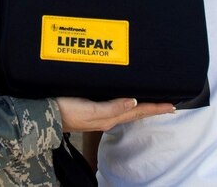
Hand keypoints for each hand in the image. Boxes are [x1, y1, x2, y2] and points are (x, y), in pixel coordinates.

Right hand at [56, 97, 174, 131]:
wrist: (43, 114)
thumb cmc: (64, 111)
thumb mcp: (90, 110)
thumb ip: (112, 107)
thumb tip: (135, 101)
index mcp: (110, 116)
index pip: (139, 111)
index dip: (155, 107)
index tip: (172, 105)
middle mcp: (107, 116)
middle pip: (136, 111)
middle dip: (153, 108)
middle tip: (169, 105)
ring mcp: (99, 113)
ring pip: (127, 108)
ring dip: (141, 106)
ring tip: (153, 102)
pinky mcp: (90, 107)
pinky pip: (115, 105)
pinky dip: (126, 102)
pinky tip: (127, 99)